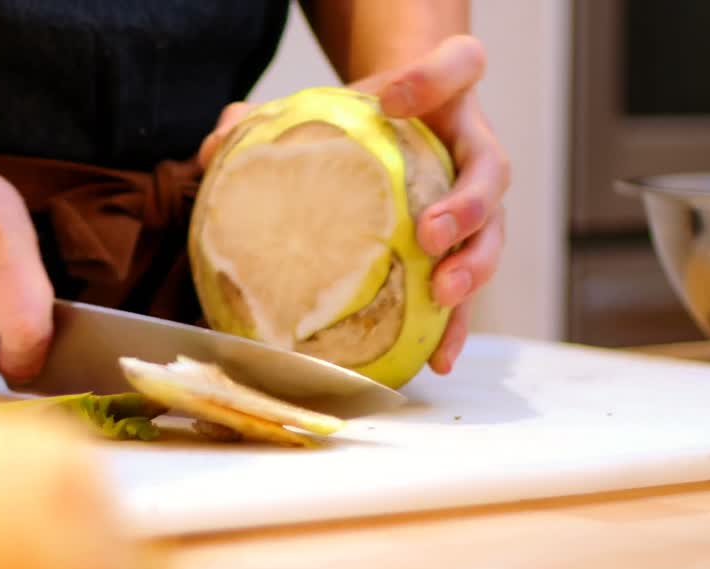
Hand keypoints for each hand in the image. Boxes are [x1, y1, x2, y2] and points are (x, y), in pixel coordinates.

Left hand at [197, 35, 508, 375]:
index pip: (458, 67)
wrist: (404, 124)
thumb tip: (218, 146)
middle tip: (431, 234)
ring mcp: (478, 205)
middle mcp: (475, 152)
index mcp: (451, 99)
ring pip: (491, 236)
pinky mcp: (466, 252)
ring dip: (471, 269)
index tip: (390, 99)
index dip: (432, 78)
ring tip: (443, 294)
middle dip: (466, 208)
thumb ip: (273, 114)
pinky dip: (453, 327)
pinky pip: (467, 292)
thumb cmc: (368, 118)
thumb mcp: (325, 103)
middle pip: (490, 174)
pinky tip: (436, 360)